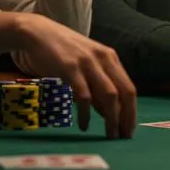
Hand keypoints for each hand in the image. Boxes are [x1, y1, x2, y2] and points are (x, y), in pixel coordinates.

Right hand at [0, 13, 135, 138]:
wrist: (37, 33)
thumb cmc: (62, 51)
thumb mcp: (87, 64)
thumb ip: (98, 85)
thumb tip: (110, 113)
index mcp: (110, 57)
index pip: (129, 88)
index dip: (132, 111)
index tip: (129, 129)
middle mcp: (103, 59)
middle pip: (124, 92)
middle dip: (126, 117)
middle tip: (123, 137)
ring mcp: (87, 63)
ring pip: (108, 95)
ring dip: (112, 118)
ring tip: (109, 134)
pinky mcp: (70, 68)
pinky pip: (84, 96)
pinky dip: (86, 114)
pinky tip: (85, 125)